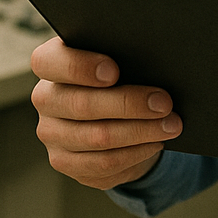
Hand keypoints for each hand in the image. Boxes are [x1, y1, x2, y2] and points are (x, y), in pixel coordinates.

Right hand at [30, 35, 182, 189]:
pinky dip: (135, 152)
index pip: (48, 62)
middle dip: (129, 104)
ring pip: (97, 137)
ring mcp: (52, 133)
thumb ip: (125, 54)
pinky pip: (103, 163)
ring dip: (140, 131)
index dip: (79, 67)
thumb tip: (156, 63)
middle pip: (81, 104)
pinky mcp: (65, 162)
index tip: (114, 71)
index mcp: (52, 63)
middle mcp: (46, 98)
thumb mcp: (121, 56)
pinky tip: (156, 142)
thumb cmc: (121, 71)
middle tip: (164, 103)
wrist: (117, 109)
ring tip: (171, 125)